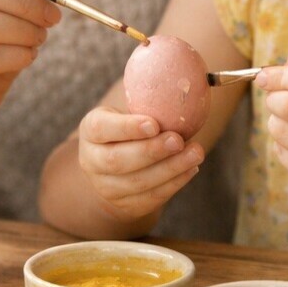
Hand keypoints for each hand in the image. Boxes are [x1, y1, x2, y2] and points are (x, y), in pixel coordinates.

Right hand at [77, 106, 202, 222]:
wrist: (115, 168)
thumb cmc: (129, 129)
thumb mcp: (127, 111)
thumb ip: (146, 102)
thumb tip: (186, 80)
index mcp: (91, 129)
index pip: (102, 128)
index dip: (127, 128)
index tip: (154, 124)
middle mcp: (92, 160)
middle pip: (119, 160)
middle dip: (152, 151)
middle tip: (178, 140)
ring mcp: (105, 187)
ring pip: (137, 182)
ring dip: (170, 168)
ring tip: (196, 153)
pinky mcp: (124, 206)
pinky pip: (151, 198)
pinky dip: (174, 183)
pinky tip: (191, 168)